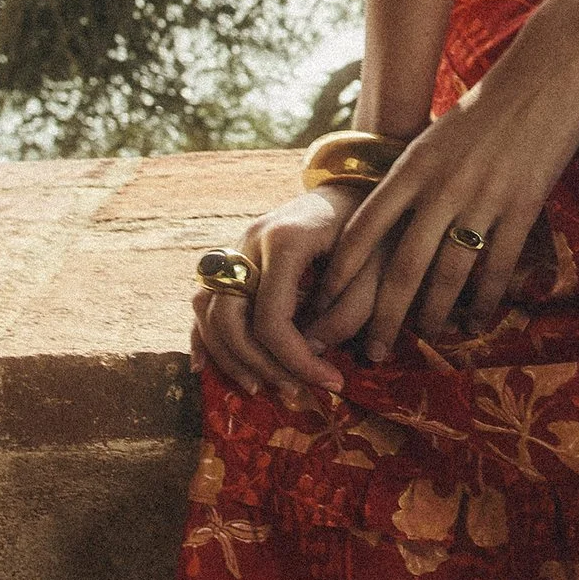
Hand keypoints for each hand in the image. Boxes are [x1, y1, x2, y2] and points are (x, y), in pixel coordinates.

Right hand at [190, 182, 359, 400]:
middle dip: (261, 363)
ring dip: (229, 356)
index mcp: (285, 239)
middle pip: (231, 317)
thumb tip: (312, 349)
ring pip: (208, 310)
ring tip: (261, 387)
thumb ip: (349, 312)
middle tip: (297, 391)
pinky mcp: (233, 259)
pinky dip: (202, 336)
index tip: (331, 382)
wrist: (356, 189)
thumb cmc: (372, 229)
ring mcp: (236, 248)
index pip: (272, 317)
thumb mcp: (376, 269)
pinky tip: (205, 367)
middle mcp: (250, 241)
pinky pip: (204, 301)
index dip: (297, 359)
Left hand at [300, 26, 578, 365]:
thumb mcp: (436, 137)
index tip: (325, 304)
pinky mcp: (523, 205)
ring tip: (428, 340)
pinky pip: (497, 266)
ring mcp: (482, 197)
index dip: (342, 272)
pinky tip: (477, 321)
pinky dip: (485, 301)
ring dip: (434, 315)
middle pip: (401, 266)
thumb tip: (388, 217)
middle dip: (382, 316)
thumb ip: (413, 176)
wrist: (544, 72)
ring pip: (448, 275)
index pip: (364, 228)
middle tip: (371, 352)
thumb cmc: (488, 105)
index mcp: (412, 166)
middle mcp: (440, 186)